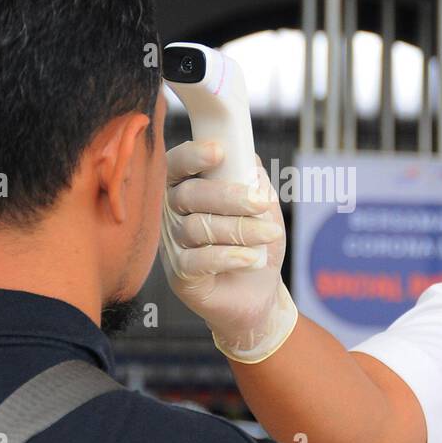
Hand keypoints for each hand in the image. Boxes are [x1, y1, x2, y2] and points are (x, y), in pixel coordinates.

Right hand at [160, 140, 297, 362]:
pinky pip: (196, 260)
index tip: (218, 151)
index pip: (177, 164)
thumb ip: (253, 179)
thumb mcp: (263, 206)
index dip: (192, 156)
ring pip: (198, 227)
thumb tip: (247, 158)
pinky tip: (252, 258)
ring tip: (269, 235)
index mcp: (187, 186)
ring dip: (240, 230)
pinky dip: (229, 257)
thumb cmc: (256, 242)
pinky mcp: (179, 274)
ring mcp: (172, 243)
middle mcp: (172, 213)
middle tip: (261, 203)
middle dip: (229, 196)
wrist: (259, 291)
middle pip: (189, 195)